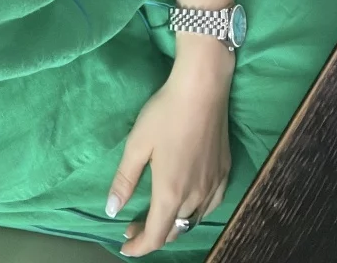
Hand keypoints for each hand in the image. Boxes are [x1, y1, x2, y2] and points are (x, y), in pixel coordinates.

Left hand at [106, 38, 233, 256]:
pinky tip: (189, 201)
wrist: (202, 89)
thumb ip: (124, 180)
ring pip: (193, 219)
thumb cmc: (165, 114)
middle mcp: (195, 196)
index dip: (139, 247)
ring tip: (158, 215)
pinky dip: (196, 212)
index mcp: (171, 192)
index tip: (124, 246)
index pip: (155, 236)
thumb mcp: (137, 144)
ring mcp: (213, 185)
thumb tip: (112, 210)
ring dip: (174, 224)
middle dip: (153, 234)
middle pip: (174, 230)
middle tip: (134, 226)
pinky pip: (211, 205)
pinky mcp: (224, 171)